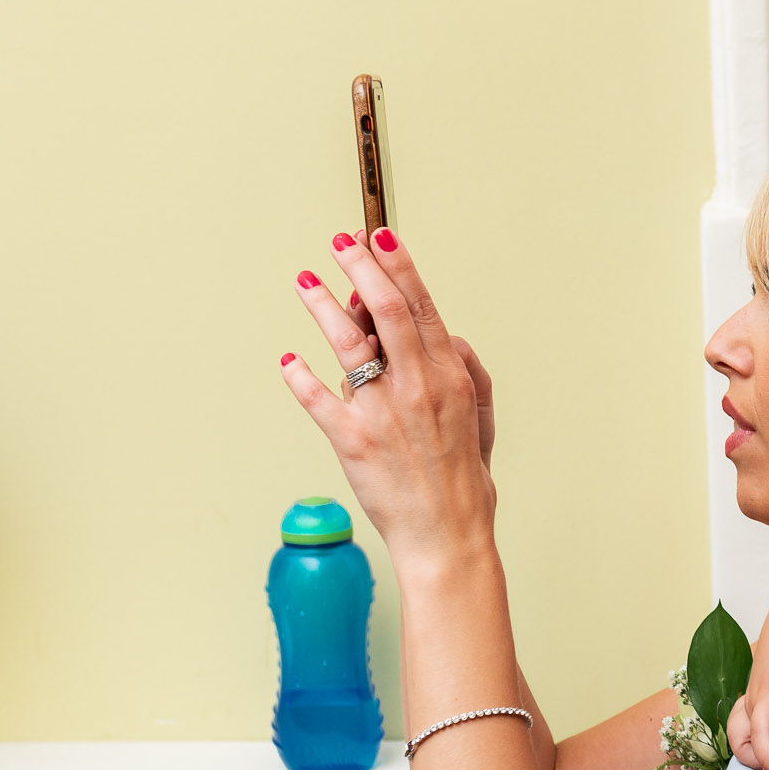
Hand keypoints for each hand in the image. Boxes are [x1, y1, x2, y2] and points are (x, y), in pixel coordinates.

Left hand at [280, 228, 494, 567]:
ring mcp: (382, 412)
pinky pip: (317, 399)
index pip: (421, 306)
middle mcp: (417, 387)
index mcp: (449, 377)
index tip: (380, 235)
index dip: (399, 266)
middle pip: (385, 310)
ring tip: (305, 282)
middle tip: (340, 243)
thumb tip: (446, 337)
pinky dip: (298, 377)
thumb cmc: (463, 480)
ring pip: (348, 344)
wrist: (446, 534)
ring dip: (323, 307)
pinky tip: (288, 361)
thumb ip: (467, 371)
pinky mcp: (353, 441)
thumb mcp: (481, 418)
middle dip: (360, 268)